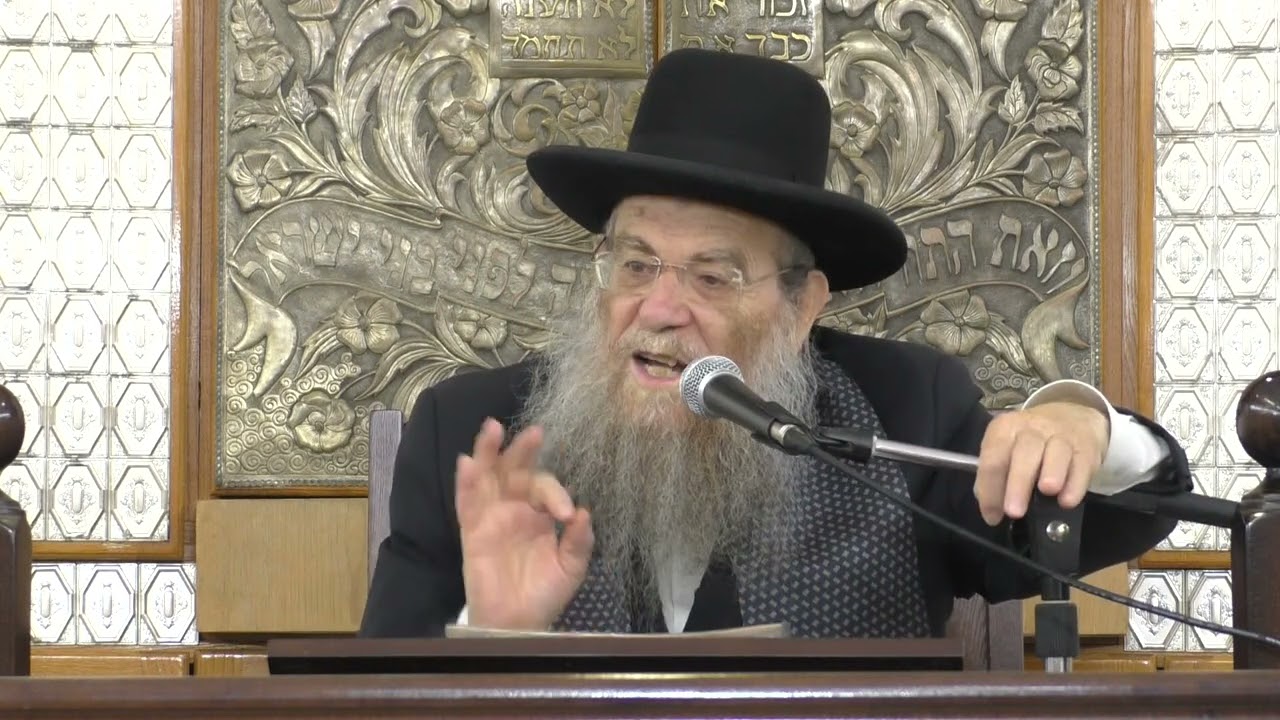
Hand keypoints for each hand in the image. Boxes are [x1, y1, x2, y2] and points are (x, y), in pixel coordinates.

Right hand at [455, 418, 593, 629]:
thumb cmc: (544, 592)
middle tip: (535, 433)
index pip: (545, 488)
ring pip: (487, 477)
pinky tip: (467, 463)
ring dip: (487, 452)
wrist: (518, 622)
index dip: (556, 495)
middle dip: (523, 450)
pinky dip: (466, 483)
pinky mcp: (472, 530)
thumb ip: (580, 541)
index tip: (567, 515)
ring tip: (492, 428)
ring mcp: (491, 516)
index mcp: (539, 512)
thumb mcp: (572, 567)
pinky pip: (466, 504)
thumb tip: (585, 513)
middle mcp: (514, 507)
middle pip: (515, 470)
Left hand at [974, 401, 1109, 525]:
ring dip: (1052, 473)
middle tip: (1014, 511)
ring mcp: (1062, 435)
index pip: (993, 458)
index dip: (990, 490)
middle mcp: (1032, 428)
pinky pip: (1082, 464)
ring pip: (1056, 452)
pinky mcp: (1087, 447)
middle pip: (1024, 453)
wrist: (1074, 416)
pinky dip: (1076, 483)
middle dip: (1018, 483)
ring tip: (1047, 491)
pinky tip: (1068, 500)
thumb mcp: (1008, 449)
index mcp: (1005, 429)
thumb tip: (991, 507)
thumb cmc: (1032, 441)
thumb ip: (997, 476)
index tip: (992, 517)